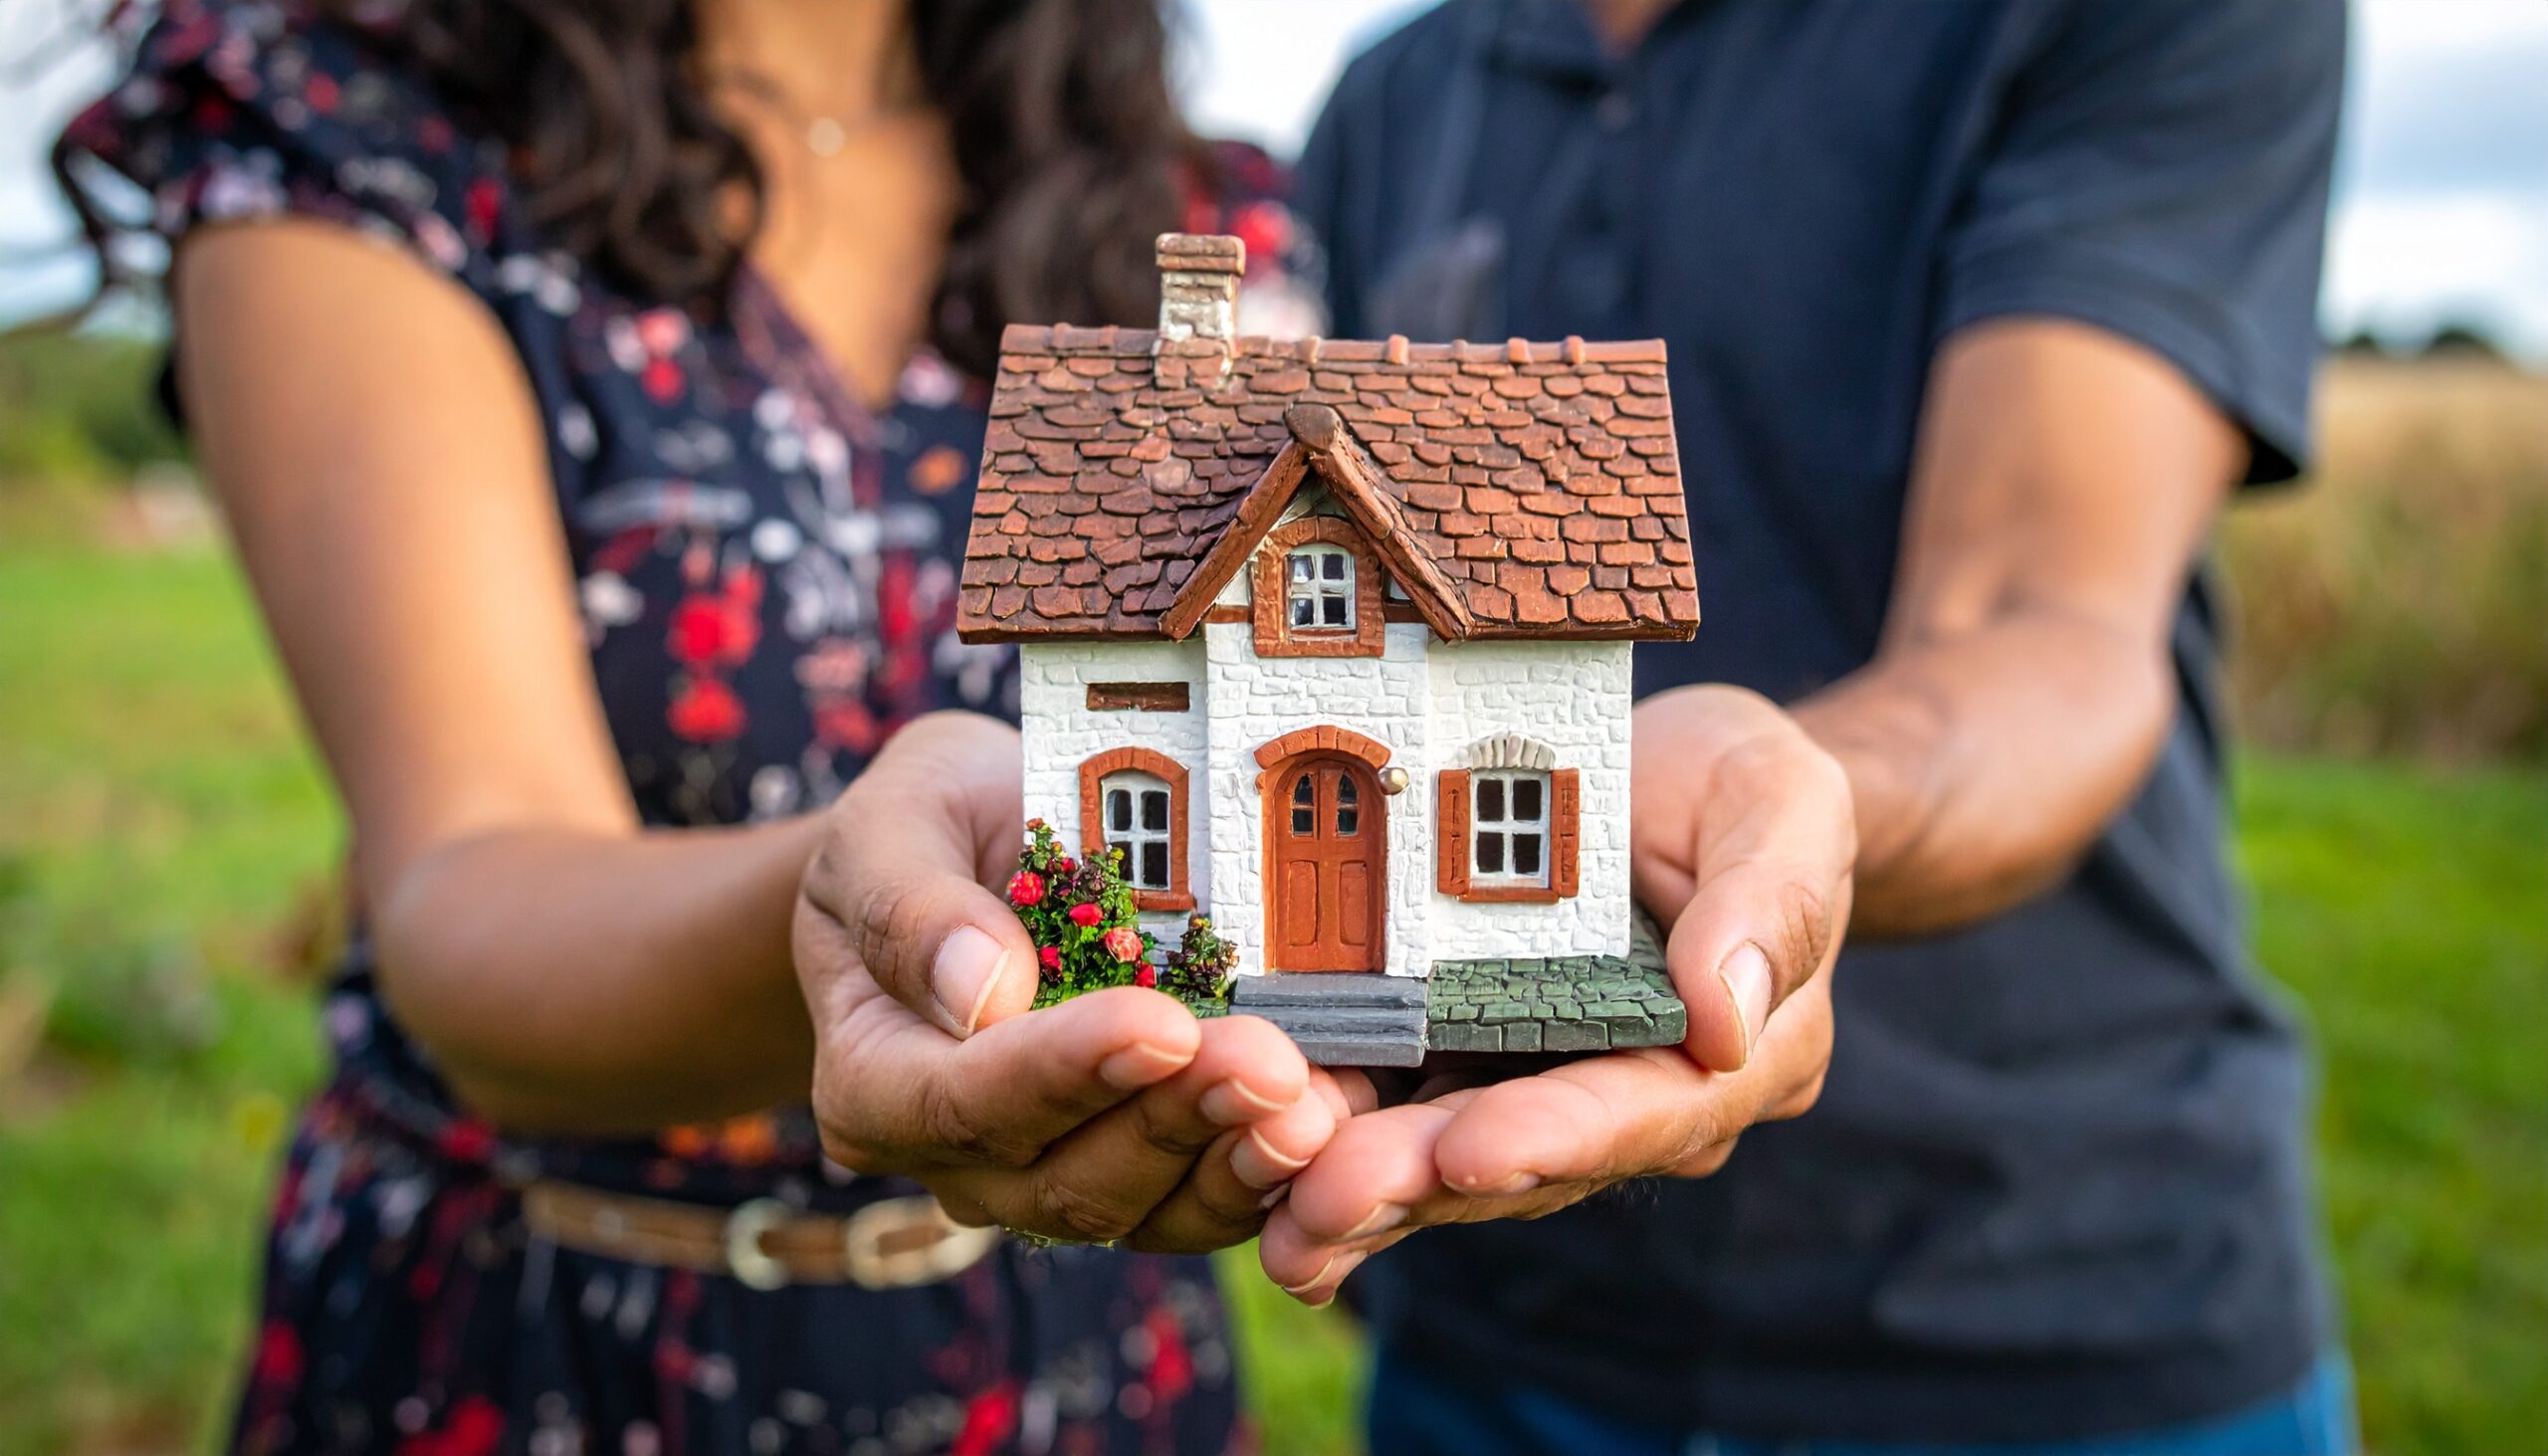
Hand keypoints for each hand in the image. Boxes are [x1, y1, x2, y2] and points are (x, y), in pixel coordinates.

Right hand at [795, 711, 1348, 1251]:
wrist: (979, 852)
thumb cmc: (928, 829)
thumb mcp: (891, 823)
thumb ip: (912, 906)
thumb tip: (981, 990)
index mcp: (877, 1082)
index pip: (965, 1102)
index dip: (1065, 1073)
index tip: (1159, 1023)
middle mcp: (961, 1159)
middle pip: (1066, 1179)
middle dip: (1176, 1120)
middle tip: (1269, 1062)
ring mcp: (1051, 1179)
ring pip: (1147, 1210)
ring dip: (1237, 1161)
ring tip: (1317, 1101)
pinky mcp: (1140, 1174)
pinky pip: (1203, 1201)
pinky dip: (1271, 1167)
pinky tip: (1338, 1108)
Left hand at [1259, 685, 1851, 1301]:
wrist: (1677, 787)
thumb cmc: (1742, 791)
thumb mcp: (1782, 803)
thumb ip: (1767, 902)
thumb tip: (1726, 1020)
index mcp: (1727, 1060)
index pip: (1639, 1112)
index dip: (1553, 1139)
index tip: (1471, 1152)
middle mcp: (1630, 1104)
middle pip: (1522, 1162)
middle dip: (1420, 1185)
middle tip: (1324, 1202)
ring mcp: (1538, 1094)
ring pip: (1445, 1162)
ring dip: (1361, 1192)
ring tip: (1278, 1218)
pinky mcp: (1462, 1068)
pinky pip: (1394, 1114)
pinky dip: (1329, 1143)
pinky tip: (1253, 1173)